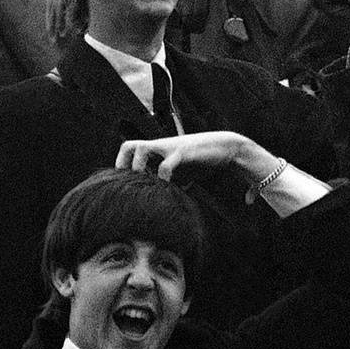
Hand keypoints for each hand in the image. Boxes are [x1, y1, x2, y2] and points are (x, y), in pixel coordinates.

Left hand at [117, 130, 273, 181]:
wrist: (226, 146)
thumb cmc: (203, 160)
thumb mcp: (184, 173)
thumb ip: (172, 183)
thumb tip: (165, 202)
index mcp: (158, 150)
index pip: (130, 152)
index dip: (124, 167)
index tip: (125, 185)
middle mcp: (160, 147)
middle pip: (129, 146)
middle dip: (123, 165)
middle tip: (128, 184)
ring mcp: (170, 148)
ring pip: (141, 149)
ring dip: (138, 167)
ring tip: (143, 183)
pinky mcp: (183, 152)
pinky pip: (166, 164)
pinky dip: (162, 177)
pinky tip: (166, 187)